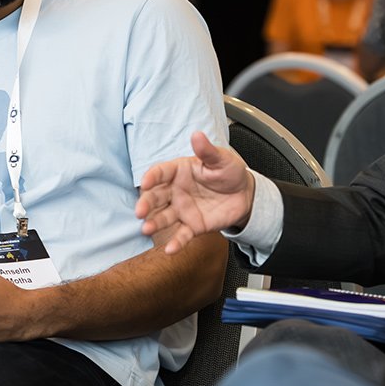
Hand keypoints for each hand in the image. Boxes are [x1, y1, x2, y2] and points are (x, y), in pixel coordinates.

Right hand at [136, 131, 253, 254]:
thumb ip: (208, 151)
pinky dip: (176, 243)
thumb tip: (197, 135)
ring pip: (164, 217)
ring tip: (146, 229)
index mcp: (179, 171)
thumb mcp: (222, 159)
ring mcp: (182, 209)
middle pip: (156, 197)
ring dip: (154, 223)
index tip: (145, 182)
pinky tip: (170, 250)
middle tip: (140, 211)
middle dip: (146, 204)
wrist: (245, 195)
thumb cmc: (230, 173)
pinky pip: (182, 235)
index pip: (161, 173)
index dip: (152, 177)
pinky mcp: (192, 225)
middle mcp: (176, 191)